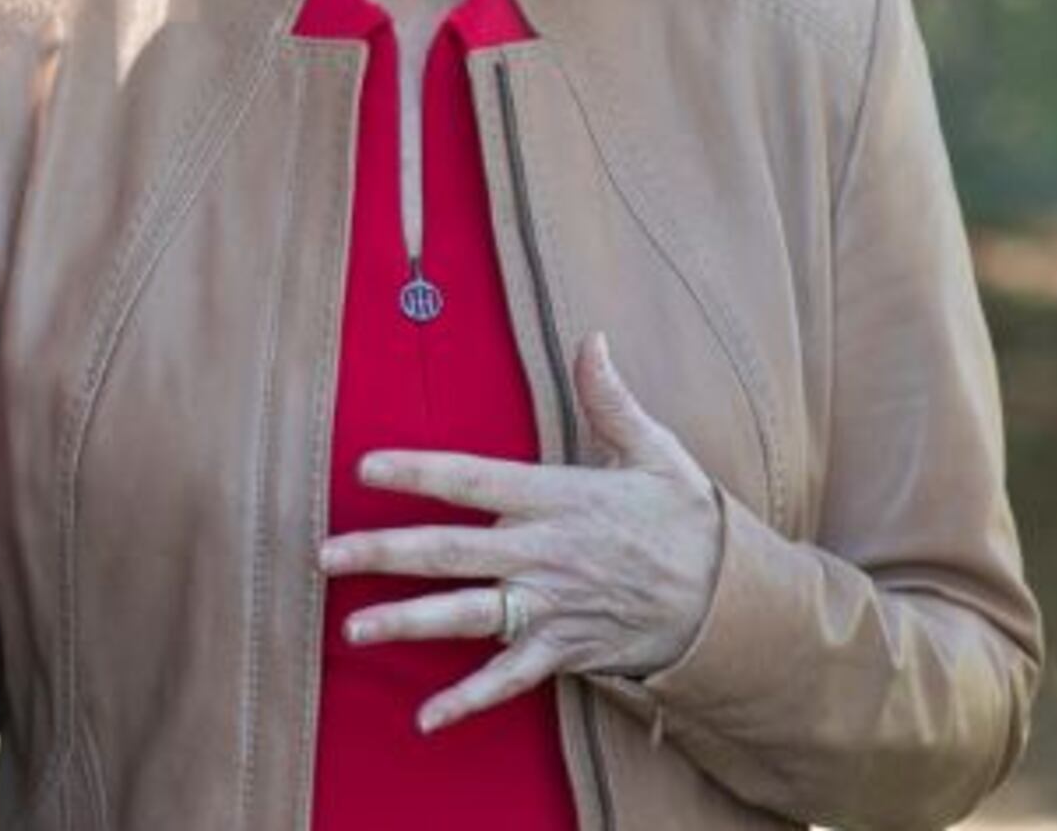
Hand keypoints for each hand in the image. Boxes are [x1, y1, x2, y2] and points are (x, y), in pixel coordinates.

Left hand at [315, 333, 721, 731]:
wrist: (730, 601)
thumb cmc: (686, 520)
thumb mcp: (656, 452)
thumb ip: (611, 399)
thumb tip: (594, 339)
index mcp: (559, 499)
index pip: (474, 480)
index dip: (419, 472)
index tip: (367, 466)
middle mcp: (545, 554)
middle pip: (451, 552)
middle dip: (384, 552)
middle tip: (326, 554)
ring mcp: (551, 607)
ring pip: (468, 615)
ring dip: (408, 622)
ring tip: (353, 628)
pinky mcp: (563, 650)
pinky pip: (509, 679)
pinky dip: (468, 700)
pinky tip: (427, 717)